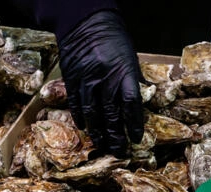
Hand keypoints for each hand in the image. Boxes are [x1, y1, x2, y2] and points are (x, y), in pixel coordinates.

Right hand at [57, 9, 143, 156]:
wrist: (86, 22)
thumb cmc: (113, 41)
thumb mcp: (130, 58)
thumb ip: (132, 82)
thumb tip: (138, 106)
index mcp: (124, 71)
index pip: (131, 103)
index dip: (134, 123)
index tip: (136, 139)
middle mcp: (105, 77)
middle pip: (111, 113)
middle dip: (115, 135)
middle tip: (118, 151)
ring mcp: (86, 79)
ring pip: (92, 113)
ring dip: (98, 132)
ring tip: (102, 145)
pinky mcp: (72, 79)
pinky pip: (76, 103)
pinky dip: (80, 117)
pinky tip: (84, 128)